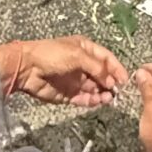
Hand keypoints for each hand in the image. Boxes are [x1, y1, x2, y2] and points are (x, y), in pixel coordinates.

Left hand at [1, 35, 125, 105]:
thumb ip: (97, 68)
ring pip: (95, 89)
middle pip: (103, 75)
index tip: (124, 80)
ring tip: (108, 98)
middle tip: (117, 91)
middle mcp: (82, 65)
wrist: (26, 68)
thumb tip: (110, 81)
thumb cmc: (50, 54)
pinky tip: (98, 101)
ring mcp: (76, 80)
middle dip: (111, 83)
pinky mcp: (69, 94)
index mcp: (85, 49)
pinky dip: (93, 101)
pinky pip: (85, 99)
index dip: (116, 68)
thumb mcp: (77, 55)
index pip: (107, 59)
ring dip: (103, 93)